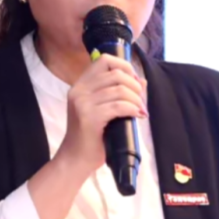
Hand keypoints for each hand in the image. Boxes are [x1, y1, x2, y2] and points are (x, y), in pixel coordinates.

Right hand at [57, 54, 147, 174]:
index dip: (125, 66)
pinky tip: (136, 116)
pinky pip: (118, 106)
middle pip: (116, 74)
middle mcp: (79, 90)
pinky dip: (132, 109)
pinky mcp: (89, 117)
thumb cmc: (91, 136)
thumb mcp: (103, 109)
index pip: (104, 60)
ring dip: (136, 99)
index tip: (135, 82)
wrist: (75, 159)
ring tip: (140, 111)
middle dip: (135, 86)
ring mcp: (82, 103)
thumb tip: (142, 81)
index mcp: (81, 84)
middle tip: (141, 101)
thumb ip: (119, 93)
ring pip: (119, 89)